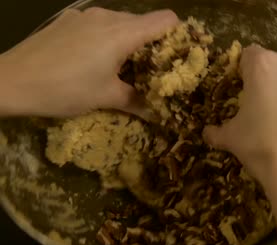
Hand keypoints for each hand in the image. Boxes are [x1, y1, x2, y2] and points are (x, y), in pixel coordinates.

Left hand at [0, 8, 177, 117]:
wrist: (10, 81)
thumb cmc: (64, 89)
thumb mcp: (105, 98)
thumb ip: (137, 102)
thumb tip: (160, 115)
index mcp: (122, 32)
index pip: (166, 19)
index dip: (178, 35)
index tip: (178, 57)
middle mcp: (107, 16)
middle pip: (144, 22)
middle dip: (153, 45)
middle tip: (152, 72)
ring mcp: (85, 15)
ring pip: (121, 23)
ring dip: (128, 43)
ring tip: (122, 68)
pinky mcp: (68, 20)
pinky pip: (99, 24)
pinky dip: (107, 39)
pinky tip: (92, 60)